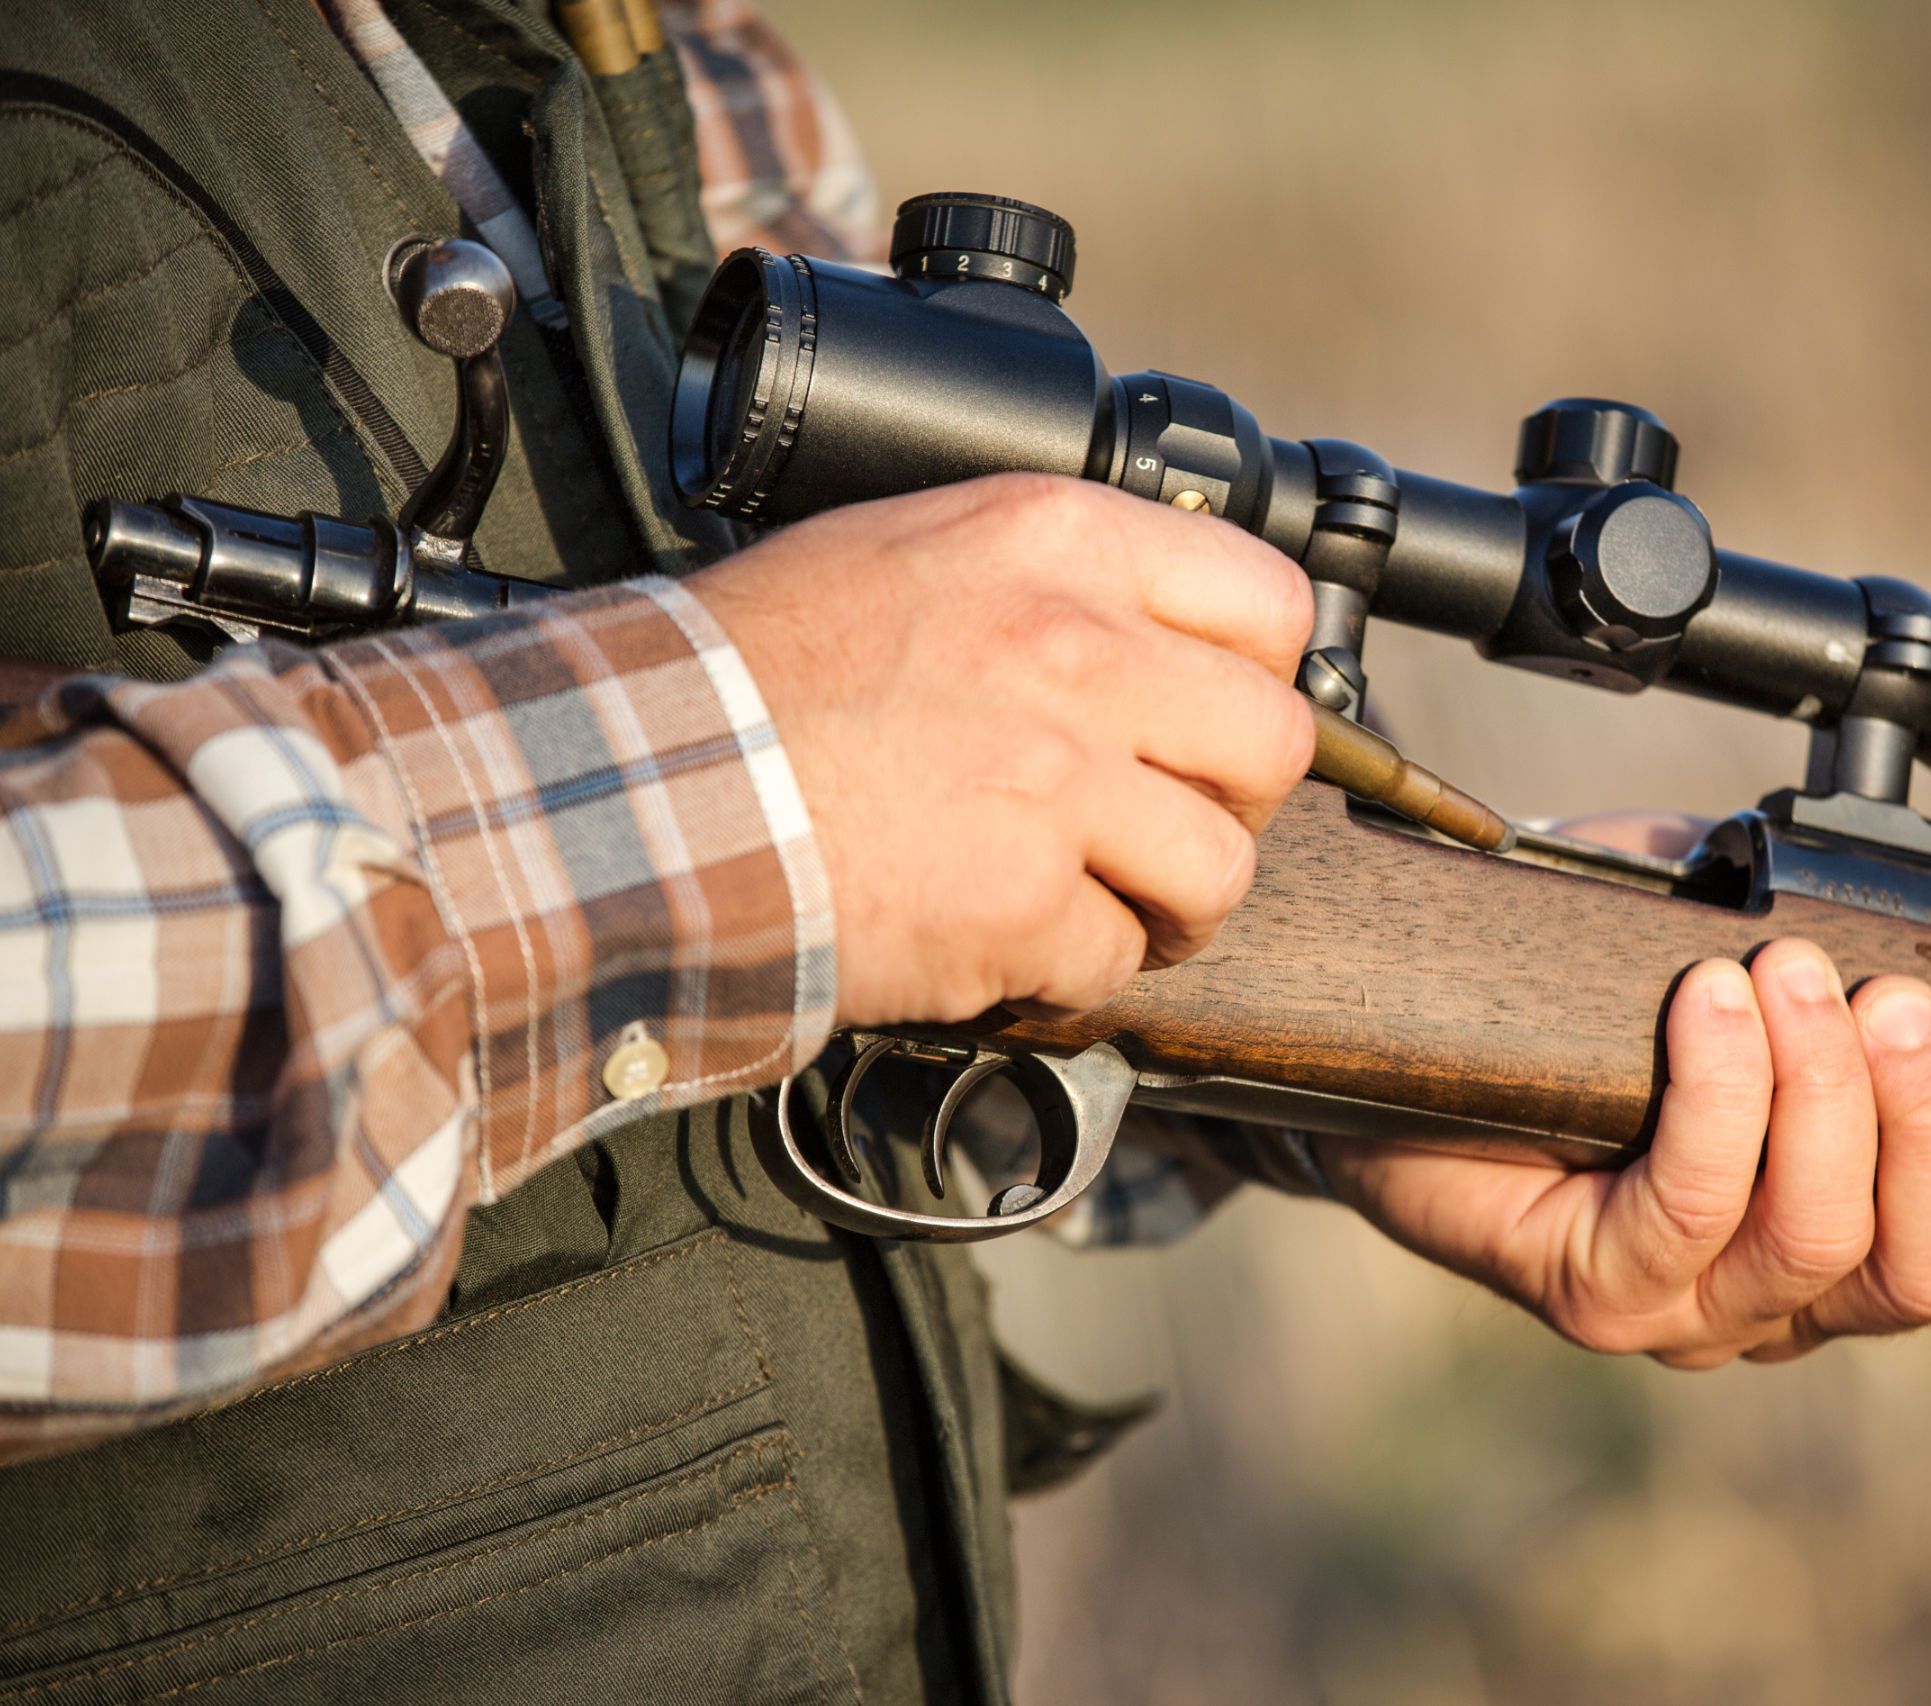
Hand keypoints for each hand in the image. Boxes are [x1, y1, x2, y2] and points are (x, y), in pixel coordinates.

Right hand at [690, 475, 1313, 1025]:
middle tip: (1169, 822)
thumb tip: (1152, 636)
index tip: (1218, 719)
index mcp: (1057, 540)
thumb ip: (1048, 584)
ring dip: (1172, 903)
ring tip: (1103, 902)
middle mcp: (1078, 648)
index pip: (1267, 600)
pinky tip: (1006, 941)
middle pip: (1273, 742)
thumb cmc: (746, 672)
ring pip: (1220, 867)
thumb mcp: (910, 554)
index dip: (1257, 676)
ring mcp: (1059, 781)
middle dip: (1234, 801)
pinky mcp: (1023, 902)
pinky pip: (1115, 957)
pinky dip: (1070, 970)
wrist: (635, 779)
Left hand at [1324, 933, 1930, 1386]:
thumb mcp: (1740, 936)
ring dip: (1823, 1095)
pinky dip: (1719, 1098)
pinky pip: (1686, 1210)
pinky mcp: (1594, 1291)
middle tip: (1898, 1000)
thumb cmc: (1590, 992)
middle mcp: (1787, 1299)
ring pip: (1816, 1244)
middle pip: (1928, 1272)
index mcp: (1859, 1236)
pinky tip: (1708, 1005)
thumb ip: (1838, 934)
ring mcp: (1690, 1309)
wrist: (1409, 1039)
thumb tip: (1899, 893)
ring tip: (1786, 973)